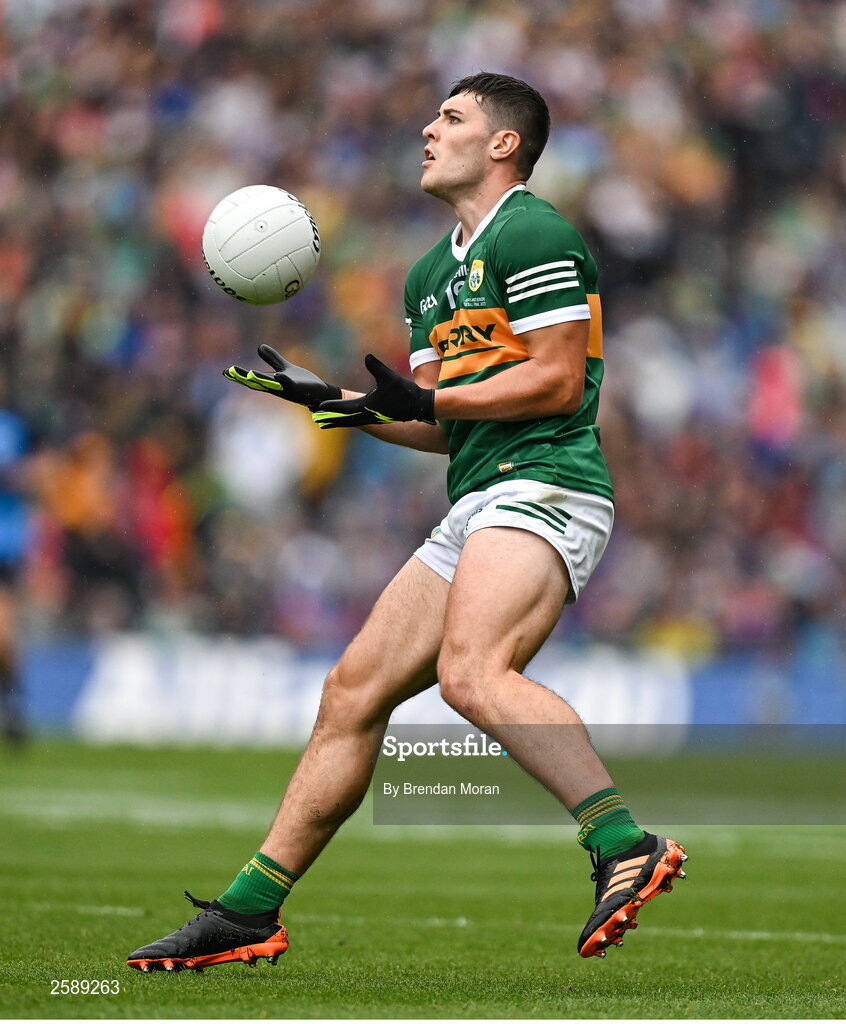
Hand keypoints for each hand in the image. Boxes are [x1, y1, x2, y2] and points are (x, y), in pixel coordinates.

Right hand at [223, 345, 340, 409]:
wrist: (320, 393)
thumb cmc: (302, 383)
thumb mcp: (285, 368)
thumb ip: (273, 359)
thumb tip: (260, 346)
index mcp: (272, 382)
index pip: (253, 379)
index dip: (239, 376)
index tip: (225, 372)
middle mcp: (277, 387)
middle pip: (258, 382)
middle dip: (244, 378)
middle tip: (230, 373)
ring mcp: (288, 389)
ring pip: (272, 385)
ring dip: (261, 380)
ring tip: (249, 373)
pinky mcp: (299, 389)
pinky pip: (291, 385)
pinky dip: (285, 380)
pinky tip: (280, 375)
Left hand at [312, 354, 435, 427]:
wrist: (419, 405)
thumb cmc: (404, 391)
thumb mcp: (389, 377)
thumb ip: (377, 367)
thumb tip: (367, 356)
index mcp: (367, 407)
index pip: (345, 407)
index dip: (331, 407)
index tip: (318, 407)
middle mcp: (368, 415)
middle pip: (344, 419)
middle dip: (330, 418)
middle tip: (315, 418)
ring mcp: (373, 418)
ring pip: (351, 421)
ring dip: (338, 421)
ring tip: (325, 422)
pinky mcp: (377, 418)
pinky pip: (358, 420)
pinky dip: (348, 420)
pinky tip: (346, 418)